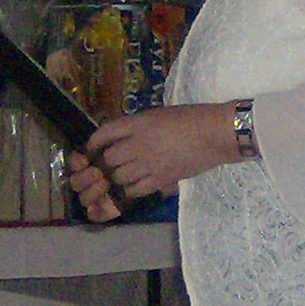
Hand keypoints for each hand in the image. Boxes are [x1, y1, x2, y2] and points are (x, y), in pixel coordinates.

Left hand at [71, 103, 241, 218]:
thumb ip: (139, 127)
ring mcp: (149, 163)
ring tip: (117, 179)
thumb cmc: (190, 118)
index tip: (90, 150)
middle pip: (108, 159)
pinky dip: (129, 190)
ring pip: (119, 177)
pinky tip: (132, 188)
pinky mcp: (161, 179)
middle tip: (102, 169)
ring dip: (115, 179)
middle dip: (103, 165)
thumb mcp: (158, 115)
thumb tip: (122, 140)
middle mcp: (138, 144)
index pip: (105, 133)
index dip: (93, 143)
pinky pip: (135, 190)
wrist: (214, 133)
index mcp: (138, 123)